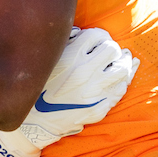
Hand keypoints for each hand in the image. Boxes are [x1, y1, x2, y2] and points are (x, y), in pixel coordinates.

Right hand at [0, 27, 138, 156]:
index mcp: (70, 56)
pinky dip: (122, 82)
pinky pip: (119, 91)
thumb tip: (81, 33)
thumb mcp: (47, 61)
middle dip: (112, 49)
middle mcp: (85, 72)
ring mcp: (93, 92)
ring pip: (122, 70)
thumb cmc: (38, 88)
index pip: (98, 35)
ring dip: (124, 63)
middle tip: (110, 52)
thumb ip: (65, 45)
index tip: (99, 40)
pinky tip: (124, 77)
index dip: (100, 36)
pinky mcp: (98, 108)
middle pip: (113, 50)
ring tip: (124, 60)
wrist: (33, 123)